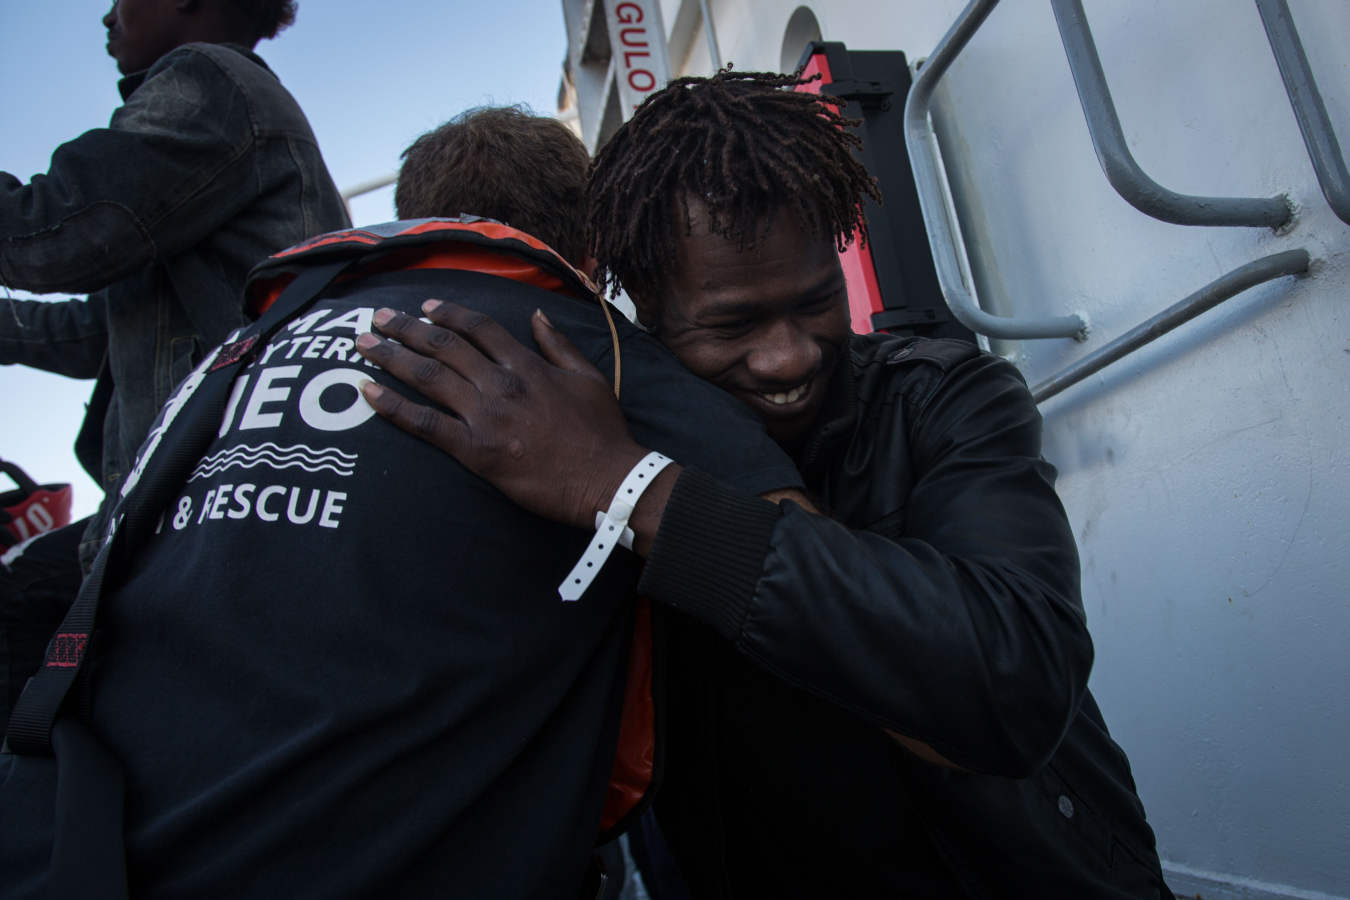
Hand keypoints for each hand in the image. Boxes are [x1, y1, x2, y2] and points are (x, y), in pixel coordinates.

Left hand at [354, 300, 649, 531]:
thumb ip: (557, 344)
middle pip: (443, 345)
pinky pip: (426, 424)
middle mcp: (500, 384)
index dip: (447, 313)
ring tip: (364, 344)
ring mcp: (486, 417)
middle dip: (405, 328)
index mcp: (526, 364)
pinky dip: (394, 408)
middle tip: (377, 317)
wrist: (606, 479)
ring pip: (428, 377)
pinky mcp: (476, 451)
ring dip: (391, 357)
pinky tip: (368, 393)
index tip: (425, 307)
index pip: (478, 327)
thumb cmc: (601, 432)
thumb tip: (536, 314)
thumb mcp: (588, 377)